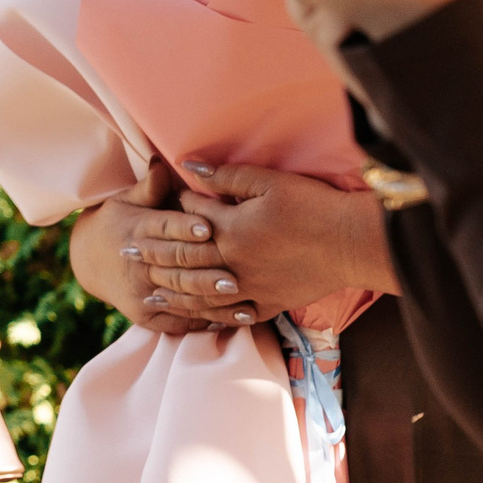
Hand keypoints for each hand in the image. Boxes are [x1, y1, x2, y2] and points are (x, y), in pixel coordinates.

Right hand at [69, 161, 230, 334]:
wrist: (88, 261)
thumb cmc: (117, 223)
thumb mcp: (126, 200)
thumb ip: (151, 187)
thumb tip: (162, 161)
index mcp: (135, 229)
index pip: (162, 228)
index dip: (184, 228)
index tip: (208, 228)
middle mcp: (137, 263)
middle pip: (174, 265)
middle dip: (205, 269)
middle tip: (235, 273)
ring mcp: (140, 293)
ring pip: (179, 296)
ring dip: (211, 299)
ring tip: (241, 298)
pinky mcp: (145, 317)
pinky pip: (178, 321)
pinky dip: (204, 321)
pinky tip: (231, 317)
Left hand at [143, 161, 395, 321]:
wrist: (354, 243)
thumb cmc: (314, 206)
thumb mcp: (270, 182)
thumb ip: (227, 175)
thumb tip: (188, 166)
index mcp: (232, 229)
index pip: (190, 219)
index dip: (171, 211)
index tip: (153, 210)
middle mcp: (235, 262)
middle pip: (186, 260)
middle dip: (154, 255)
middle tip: (127, 253)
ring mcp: (252, 287)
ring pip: (202, 294)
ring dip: (173, 292)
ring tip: (151, 291)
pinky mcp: (272, 303)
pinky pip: (236, 315)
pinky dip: (213, 316)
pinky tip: (199, 316)